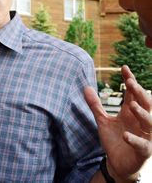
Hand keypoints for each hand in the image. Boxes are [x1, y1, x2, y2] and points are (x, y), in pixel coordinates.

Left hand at [85, 65, 151, 180]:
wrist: (117, 163)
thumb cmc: (113, 139)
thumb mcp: (102, 120)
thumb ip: (95, 105)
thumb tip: (86, 87)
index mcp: (130, 113)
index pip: (133, 93)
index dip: (130, 80)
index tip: (124, 67)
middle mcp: (140, 122)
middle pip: (145, 104)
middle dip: (139, 93)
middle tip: (130, 82)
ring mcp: (144, 136)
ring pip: (149, 122)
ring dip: (141, 113)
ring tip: (131, 105)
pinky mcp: (143, 151)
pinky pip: (142, 145)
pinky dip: (134, 139)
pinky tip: (124, 135)